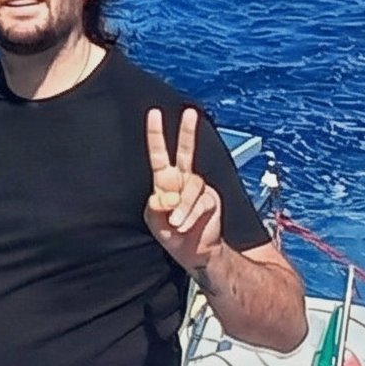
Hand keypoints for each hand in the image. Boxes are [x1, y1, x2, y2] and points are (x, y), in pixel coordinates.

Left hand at [144, 106, 224, 273]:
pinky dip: (190, 215)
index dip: (156, 134)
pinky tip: (184, 225)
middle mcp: (183, 180)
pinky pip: (200, 202)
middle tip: (190, 112)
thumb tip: (165, 195)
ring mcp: (199, 189)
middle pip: (186, 152)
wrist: (194, 253)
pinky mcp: (211, 200)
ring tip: (176, 224)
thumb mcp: (154, 221)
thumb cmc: (172, 235)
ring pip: (191, 187)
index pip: (159, 153)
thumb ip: (156, 206)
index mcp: (165, 181)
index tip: (153, 113)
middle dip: (188, 131)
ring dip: (182, 207)